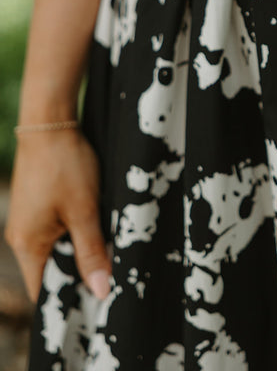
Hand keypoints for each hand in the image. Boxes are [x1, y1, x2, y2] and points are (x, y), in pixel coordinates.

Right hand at [4, 128, 110, 302]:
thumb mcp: (84, 209)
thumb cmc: (64, 164)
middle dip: (79, 271)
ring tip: (103, 242)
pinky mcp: (36, 205)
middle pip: (52, 269)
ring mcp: (28, 220)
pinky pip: (55, 230)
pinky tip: (92, 221)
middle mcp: (22, 237)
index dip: (70, 298)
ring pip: (56, 248)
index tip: (98, 300)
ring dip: (79, 248)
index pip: (45, 290)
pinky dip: (74, 230)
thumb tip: (100, 292)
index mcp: (28, 246)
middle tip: (109, 270)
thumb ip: (91, 251)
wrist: (49, 121)